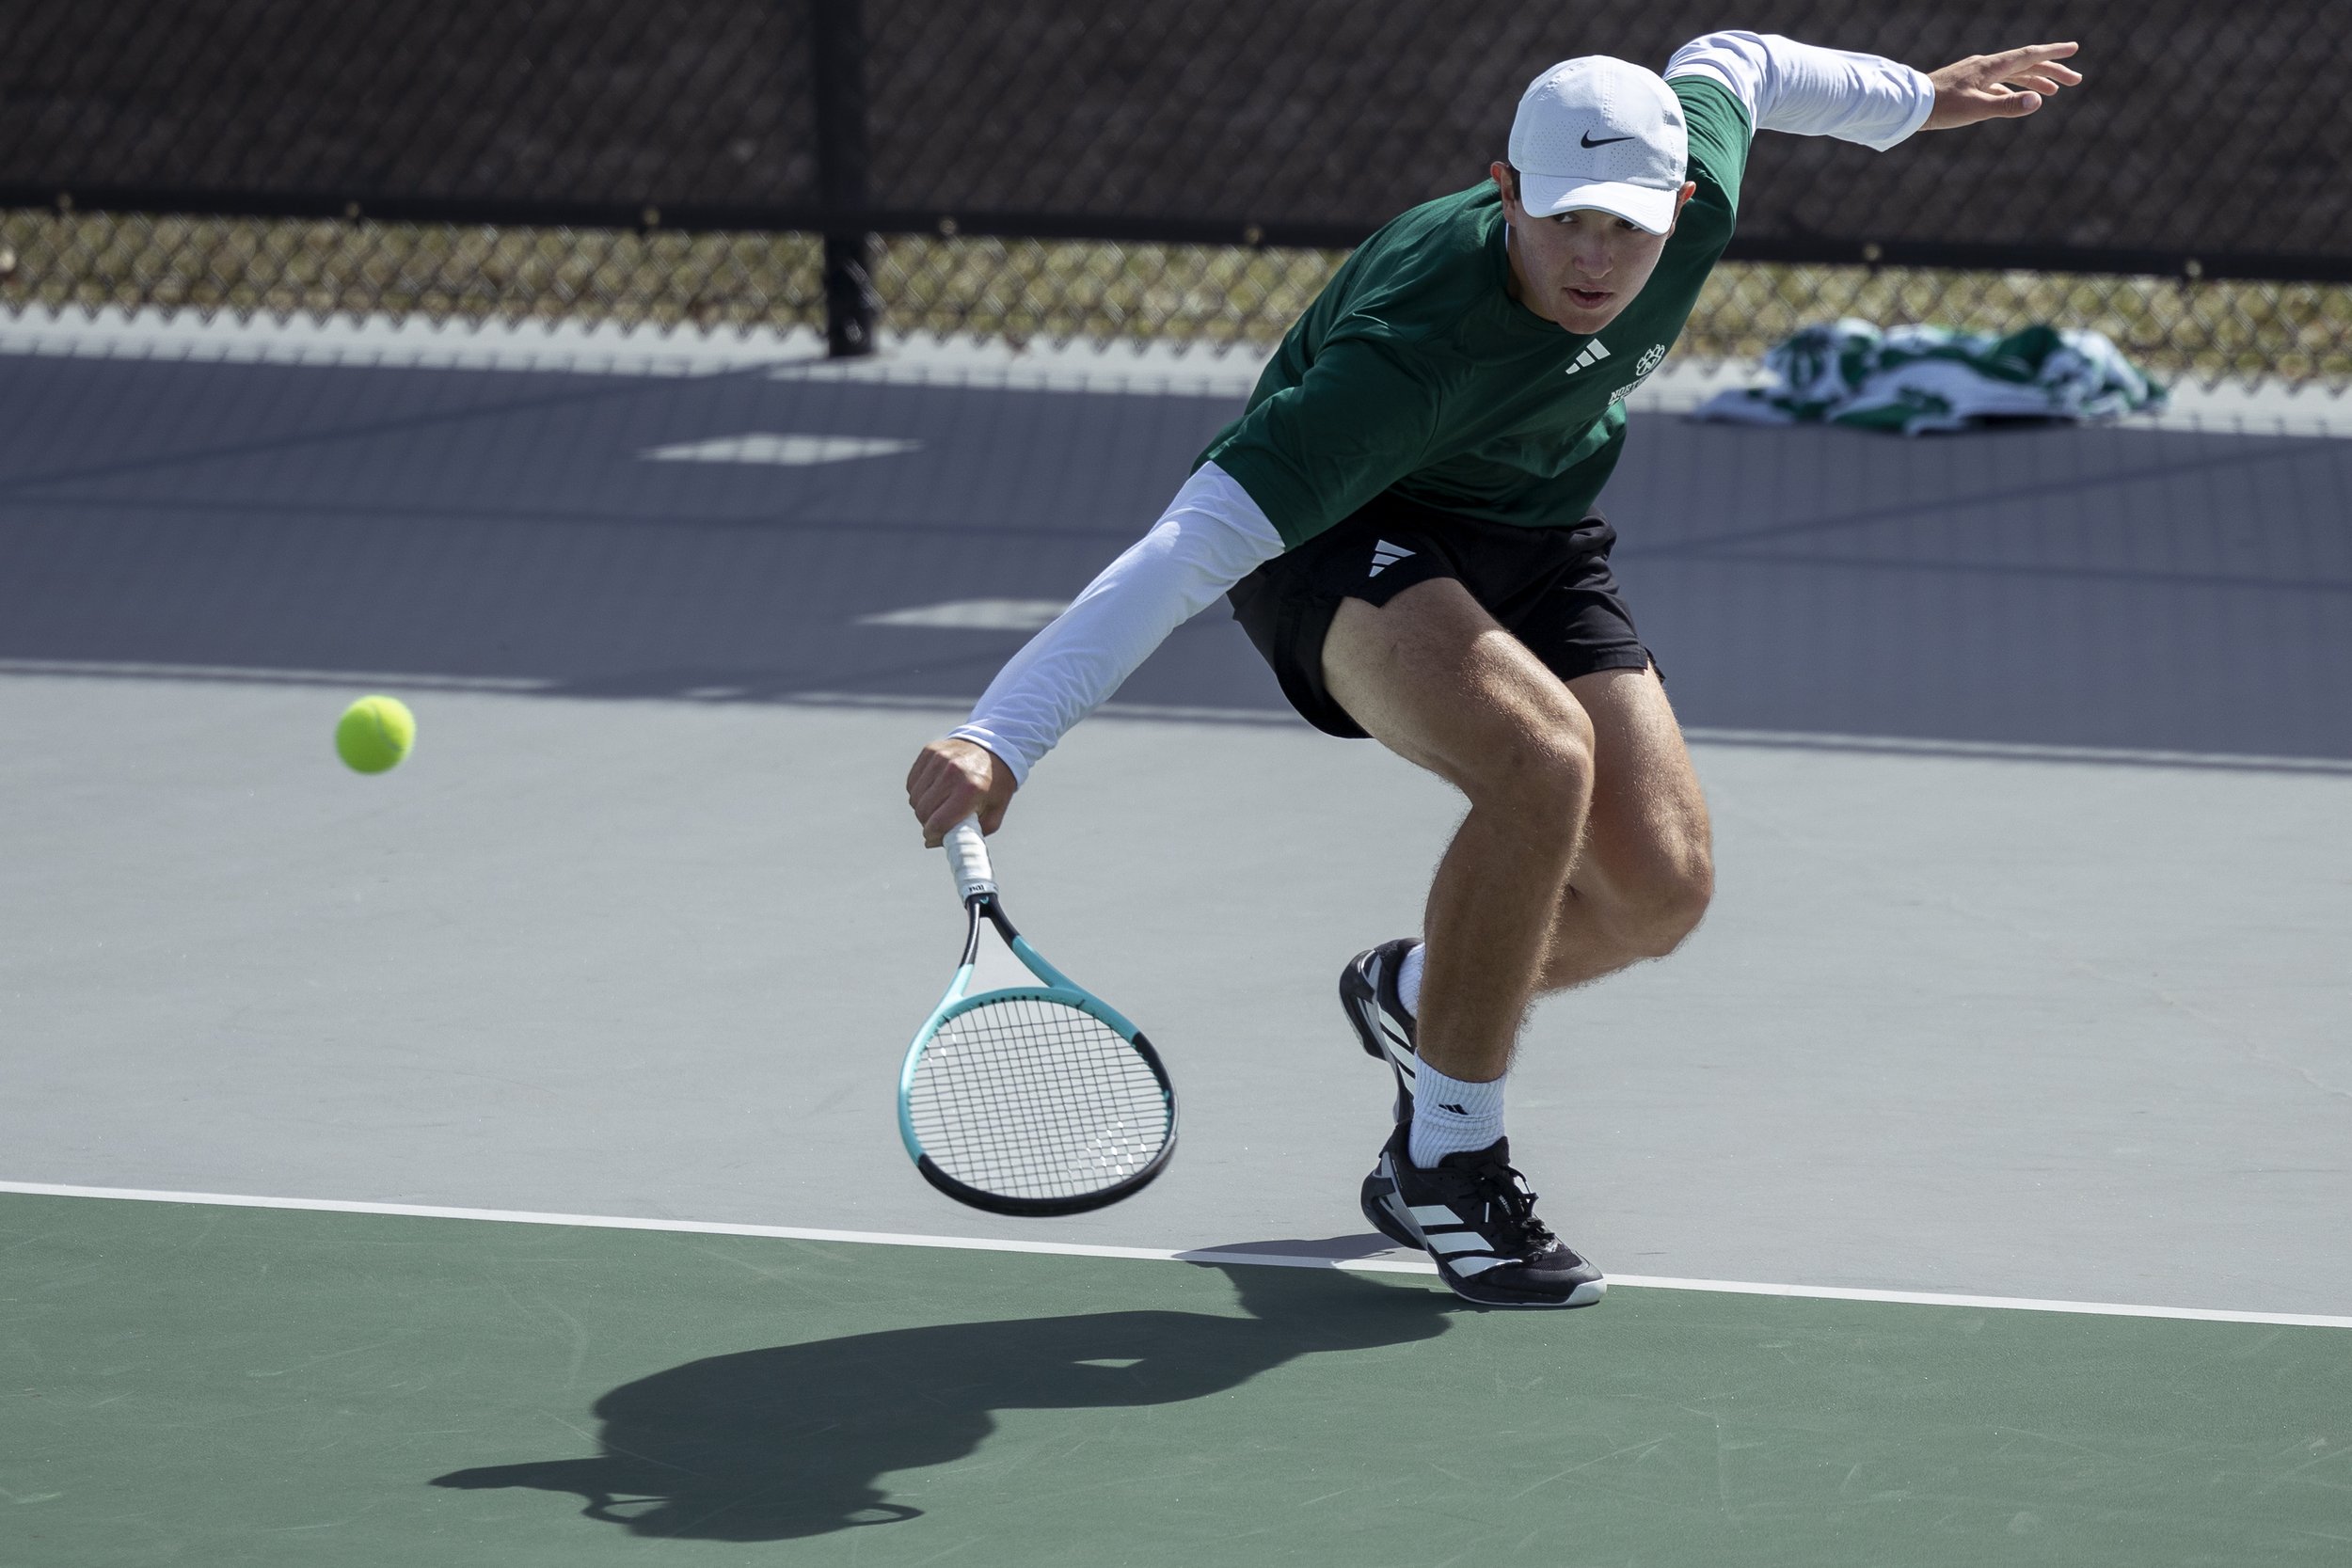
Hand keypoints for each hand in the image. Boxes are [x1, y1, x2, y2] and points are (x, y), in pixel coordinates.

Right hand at [905, 738, 1017, 846]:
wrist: (996, 745)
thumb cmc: (995, 784)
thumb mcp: (995, 812)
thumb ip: (971, 833)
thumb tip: (933, 843)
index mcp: (971, 789)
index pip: (939, 822)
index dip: (933, 835)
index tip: (935, 837)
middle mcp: (953, 772)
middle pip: (923, 811)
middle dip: (928, 822)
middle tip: (938, 822)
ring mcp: (939, 759)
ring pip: (915, 797)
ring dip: (923, 807)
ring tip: (939, 805)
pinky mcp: (930, 751)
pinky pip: (912, 782)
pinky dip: (919, 791)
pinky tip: (934, 790)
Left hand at [1920, 42, 2081, 130]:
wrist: (1909, 105)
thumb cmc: (1941, 108)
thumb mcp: (1976, 109)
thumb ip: (2007, 105)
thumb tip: (2038, 101)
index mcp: (1991, 67)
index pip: (2029, 56)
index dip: (2053, 54)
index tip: (2074, 49)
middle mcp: (1986, 66)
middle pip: (2025, 65)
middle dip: (2051, 72)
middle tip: (2075, 80)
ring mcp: (1976, 74)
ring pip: (2012, 74)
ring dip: (2034, 81)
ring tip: (2052, 92)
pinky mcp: (1966, 84)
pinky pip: (1997, 84)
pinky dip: (2013, 89)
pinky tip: (2018, 99)